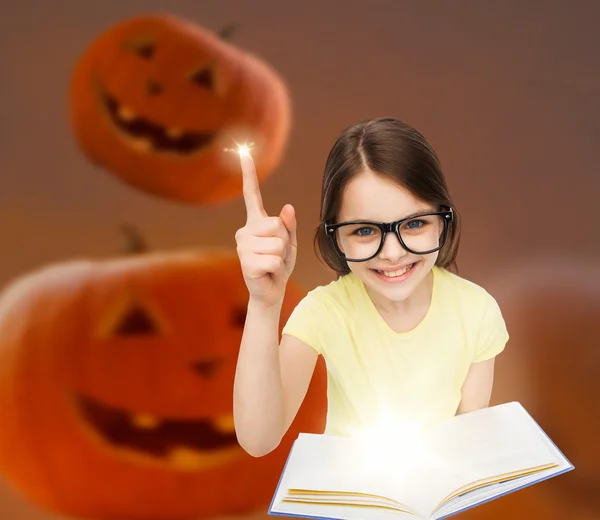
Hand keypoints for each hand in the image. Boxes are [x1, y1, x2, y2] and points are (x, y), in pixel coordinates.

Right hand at [235, 151, 297, 307]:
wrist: (271, 291)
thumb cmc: (280, 265)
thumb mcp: (290, 243)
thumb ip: (289, 225)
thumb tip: (287, 207)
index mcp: (256, 222)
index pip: (252, 195)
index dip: (249, 174)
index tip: (244, 152)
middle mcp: (245, 230)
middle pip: (278, 225)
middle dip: (285, 242)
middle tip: (277, 255)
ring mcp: (243, 245)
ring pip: (278, 243)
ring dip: (282, 257)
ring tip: (272, 264)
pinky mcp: (245, 261)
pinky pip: (274, 259)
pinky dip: (277, 268)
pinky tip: (267, 272)